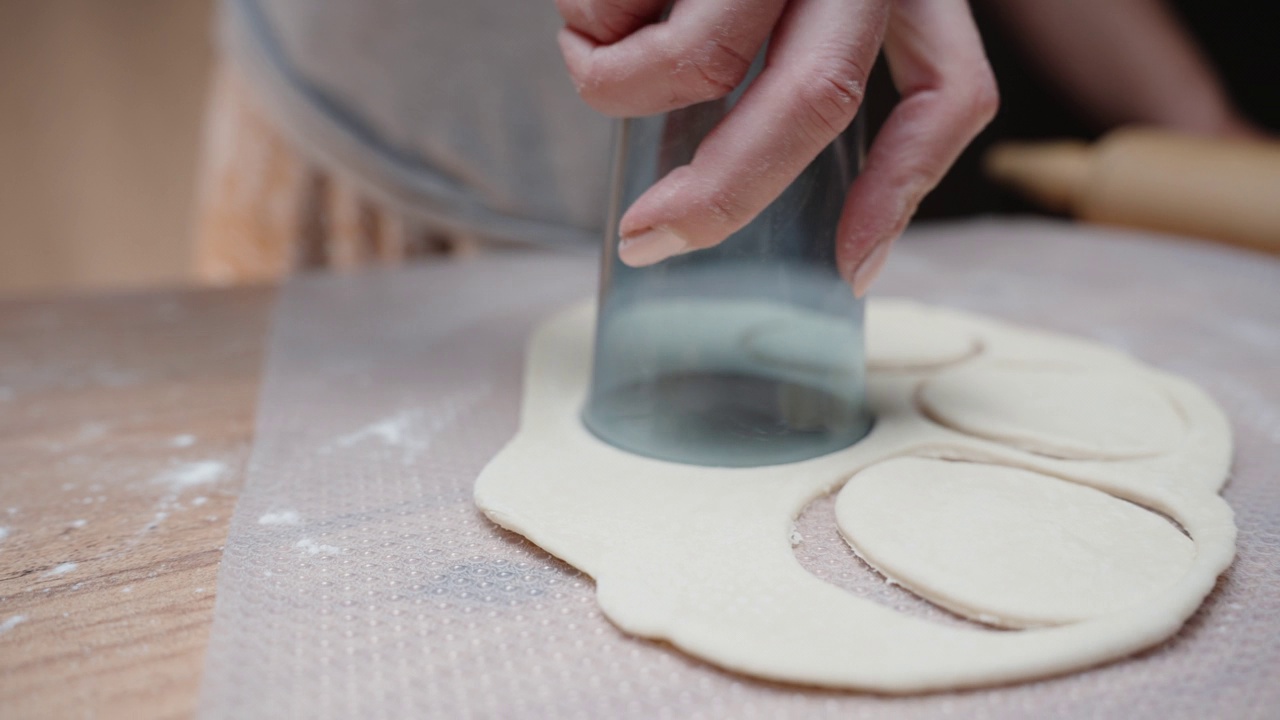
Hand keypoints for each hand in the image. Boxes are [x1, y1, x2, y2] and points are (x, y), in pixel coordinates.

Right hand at [557, 0, 997, 294]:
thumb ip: (810, 64)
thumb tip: (789, 217)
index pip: (948, 89)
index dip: (901, 192)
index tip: (848, 267)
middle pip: (814, 103)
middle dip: (722, 196)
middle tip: (649, 239)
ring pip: (695, 62)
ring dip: (618, 85)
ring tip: (599, 53)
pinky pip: (608, 11)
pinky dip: (583, 26)